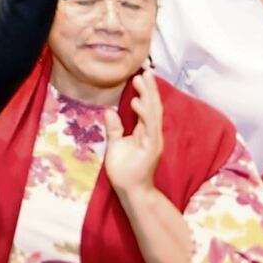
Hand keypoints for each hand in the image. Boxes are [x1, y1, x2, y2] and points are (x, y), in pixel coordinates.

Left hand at [104, 72, 163, 197]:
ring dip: (148, 96)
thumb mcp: (115, 145)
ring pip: (153, 113)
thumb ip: (114, 128)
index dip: (144, 92)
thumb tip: (109, 110)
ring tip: (142, 79)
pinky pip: (148, 128)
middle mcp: (152, 134)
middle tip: (145, 71)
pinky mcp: (151, 148)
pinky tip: (137, 102)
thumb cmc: (125, 170)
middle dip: (149, 89)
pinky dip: (143, 114)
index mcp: (145, 132)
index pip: (146, 108)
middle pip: (152, 107)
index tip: (140, 76)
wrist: (131, 191)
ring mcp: (153, 141)